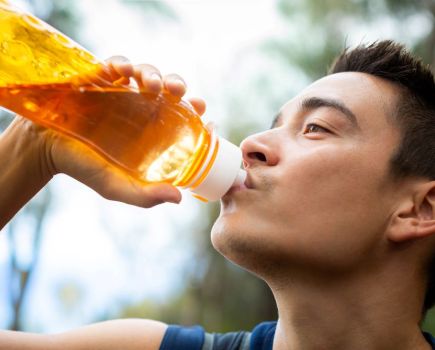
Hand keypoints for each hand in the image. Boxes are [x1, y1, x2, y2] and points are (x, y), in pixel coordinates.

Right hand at [15, 57, 205, 207]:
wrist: (46, 150)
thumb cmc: (84, 168)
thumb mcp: (116, 186)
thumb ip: (145, 195)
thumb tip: (179, 198)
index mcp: (150, 130)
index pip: (180, 114)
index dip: (194, 110)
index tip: (202, 110)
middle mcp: (140, 108)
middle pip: (167, 88)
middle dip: (177, 85)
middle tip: (178, 92)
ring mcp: (121, 92)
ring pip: (145, 73)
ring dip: (153, 74)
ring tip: (151, 85)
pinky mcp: (99, 78)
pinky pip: (115, 64)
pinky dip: (122, 64)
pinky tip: (124, 72)